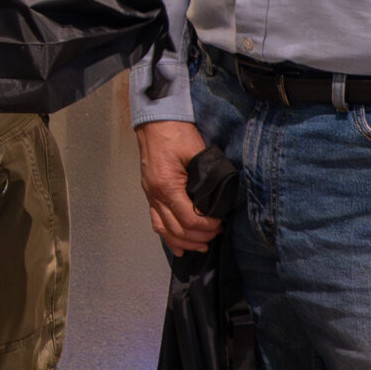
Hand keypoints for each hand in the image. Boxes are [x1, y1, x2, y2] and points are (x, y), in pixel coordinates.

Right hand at [137, 119, 219, 253]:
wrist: (155, 121)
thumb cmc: (176, 133)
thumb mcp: (196, 153)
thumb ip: (206, 177)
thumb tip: (219, 199)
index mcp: (167, 186)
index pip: (188, 218)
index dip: (207, 226)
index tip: (221, 224)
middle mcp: (155, 195)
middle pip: (176, 229)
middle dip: (199, 237)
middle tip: (217, 234)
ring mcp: (150, 195)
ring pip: (164, 230)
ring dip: (184, 241)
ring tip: (202, 246)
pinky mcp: (149, 193)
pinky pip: (155, 221)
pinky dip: (167, 237)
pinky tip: (178, 248)